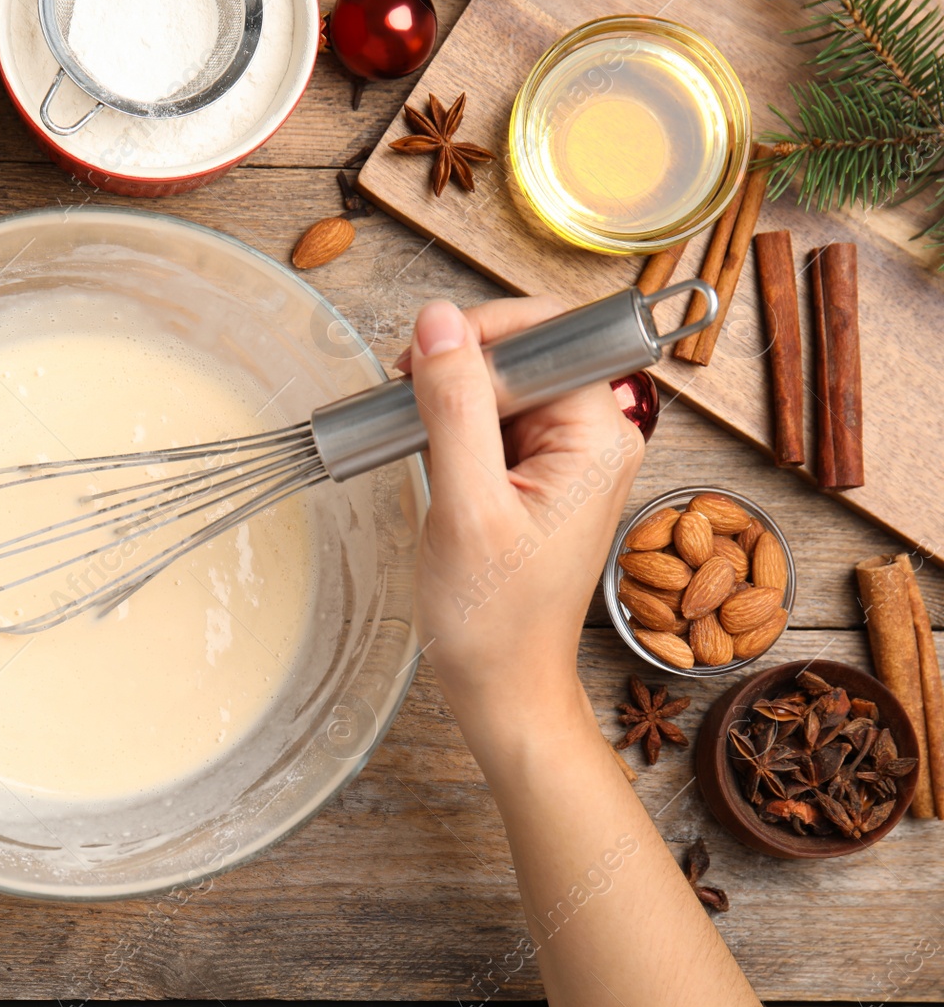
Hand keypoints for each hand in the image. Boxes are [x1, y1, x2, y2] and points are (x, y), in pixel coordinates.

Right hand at [398, 298, 643, 725]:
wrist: (502, 686)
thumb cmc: (493, 617)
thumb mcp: (465, 505)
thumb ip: (454, 407)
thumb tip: (438, 321)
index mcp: (597, 435)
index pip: (547, 333)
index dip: (480, 334)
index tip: (423, 366)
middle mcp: (595, 435)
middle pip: (524, 351)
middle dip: (460, 365)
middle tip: (408, 401)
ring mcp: (568, 454)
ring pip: (503, 382)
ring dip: (451, 397)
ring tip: (416, 435)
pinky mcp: (540, 473)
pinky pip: (494, 419)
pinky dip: (454, 426)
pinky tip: (432, 459)